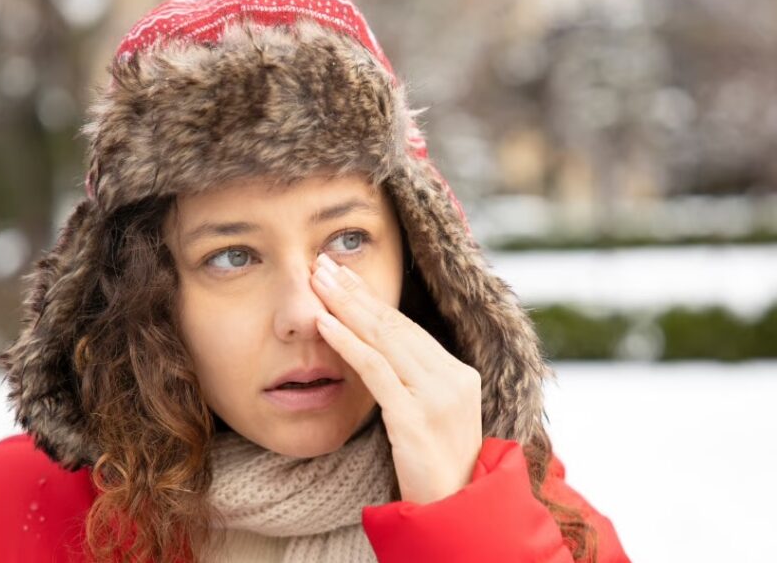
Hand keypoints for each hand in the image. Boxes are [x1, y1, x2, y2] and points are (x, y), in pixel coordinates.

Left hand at [310, 252, 482, 504]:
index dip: (372, 299)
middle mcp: (452, 378)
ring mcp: (436, 396)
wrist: (454, 511)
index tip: (343, 276)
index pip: (408, 328)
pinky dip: (347, 343)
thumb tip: (372, 350)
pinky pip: (376, 371)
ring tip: (317, 282)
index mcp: (458, 373)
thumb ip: (411, 382)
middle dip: (355, 292)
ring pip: (384, 339)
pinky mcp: (417, 417)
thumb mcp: (430, 415)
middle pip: (394, 324)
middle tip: (322, 264)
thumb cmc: (435, 468)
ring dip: (346, 306)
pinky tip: (324, 324)